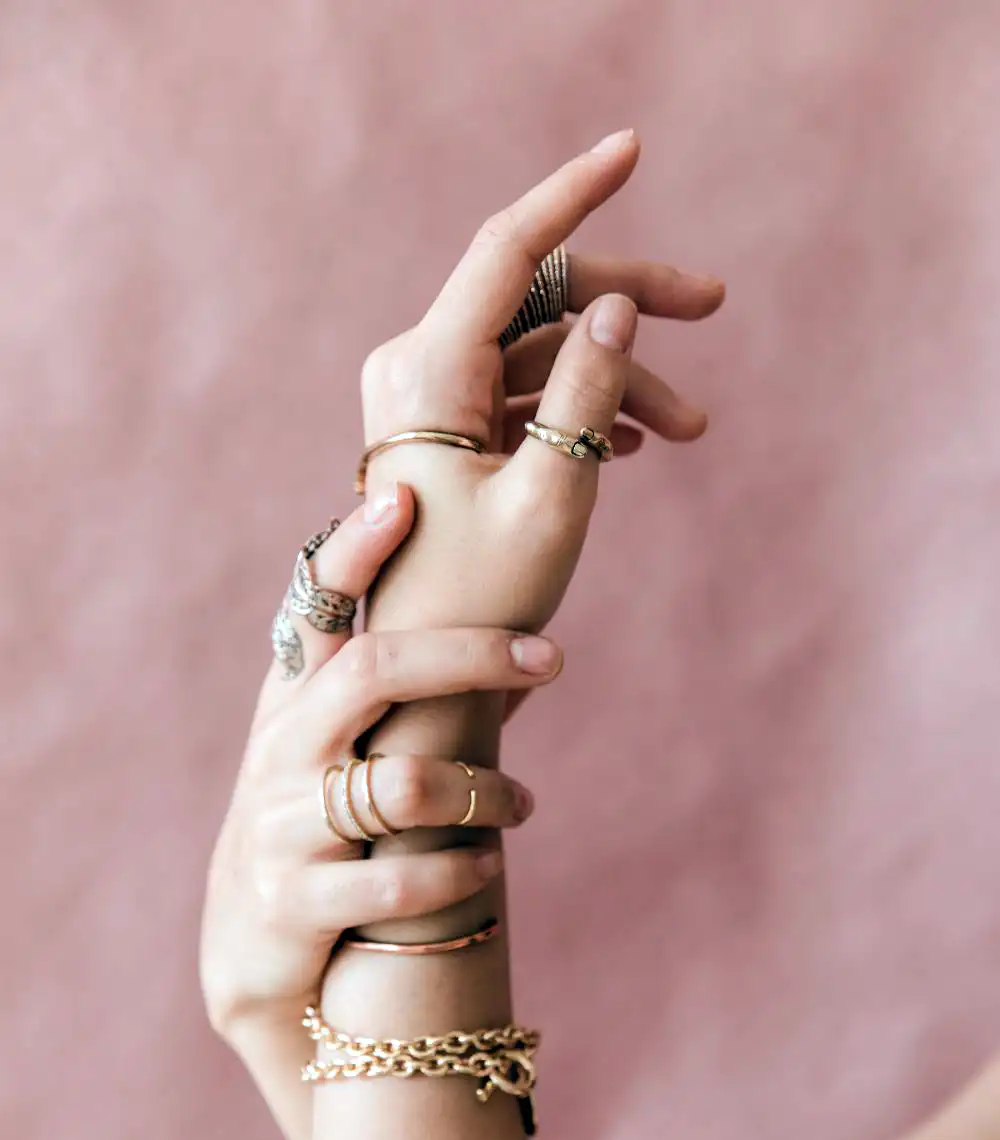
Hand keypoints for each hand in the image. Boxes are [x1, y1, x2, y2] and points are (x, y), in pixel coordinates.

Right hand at [200, 488, 561, 1038]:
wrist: (251, 948)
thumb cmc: (318, 824)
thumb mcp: (338, 751)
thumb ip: (405, 701)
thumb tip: (525, 654)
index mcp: (293, 701)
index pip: (313, 606)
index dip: (352, 551)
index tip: (401, 496)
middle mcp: (283, 750)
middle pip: (373, 672)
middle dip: (468, 654)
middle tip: (552, 656)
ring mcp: (285, 827)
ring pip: (404, 784)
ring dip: (487, 791)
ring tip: (523, 803)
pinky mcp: (298, 902)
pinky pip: (399, 881)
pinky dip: (460, 870)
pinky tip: (486, 865)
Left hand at [358, 129, 723, 636]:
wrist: (426, 683)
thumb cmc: (481, 605)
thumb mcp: (553, 495)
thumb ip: (588, 389)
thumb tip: (617, 305)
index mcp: (426, 372)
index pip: (508, 249)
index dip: (576, 193)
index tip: (634, 147)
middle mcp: (415, 369)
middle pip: (534, 296)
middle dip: (625, 302)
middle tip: (712, 307)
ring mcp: (428, 401)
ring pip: (539, 350)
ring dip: (617, 378)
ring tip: (688, 432)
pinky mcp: (446, 435)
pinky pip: (523, 394)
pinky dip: (580, 407)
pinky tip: (631, 444)